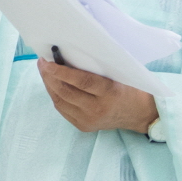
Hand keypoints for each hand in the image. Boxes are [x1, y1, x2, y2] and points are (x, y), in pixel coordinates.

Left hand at [37, 57, 158, 134]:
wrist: (140, 114)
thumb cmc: (129, 88)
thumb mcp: (118, 75)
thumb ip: (96, 67)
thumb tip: (67, 53)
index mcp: (110, 93)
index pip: (81, 81)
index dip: (61, 71)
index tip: (47, 61)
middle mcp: (98, 109)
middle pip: (66, 92)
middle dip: (49, 76)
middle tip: (42, 62)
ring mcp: (90, 120)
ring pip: (60, 101)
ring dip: (49, 84)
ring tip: (44, 71)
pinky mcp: (83, 126)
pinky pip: (62, 109)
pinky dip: (55, 95)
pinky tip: (52, 84)